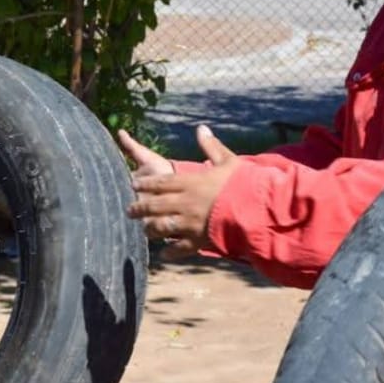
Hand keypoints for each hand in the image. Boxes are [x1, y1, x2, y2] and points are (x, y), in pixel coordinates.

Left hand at [126, 124, 240, 257]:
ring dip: (151, 229)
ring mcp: (189, 223)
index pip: (161, 183)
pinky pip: (179, 248)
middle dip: (139, 208)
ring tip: (144, 230)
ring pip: (162, 227)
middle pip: (155, 205)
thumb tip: (201, 128)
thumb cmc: (243, 184)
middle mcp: (185, 203)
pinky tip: (163, 254)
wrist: (254, 210)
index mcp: (191, 183)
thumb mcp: (228, 161)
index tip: (133, 184)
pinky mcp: (198, 240)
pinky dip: (170, 252)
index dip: (145, 184)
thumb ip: (212, 146)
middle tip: (129, 211)